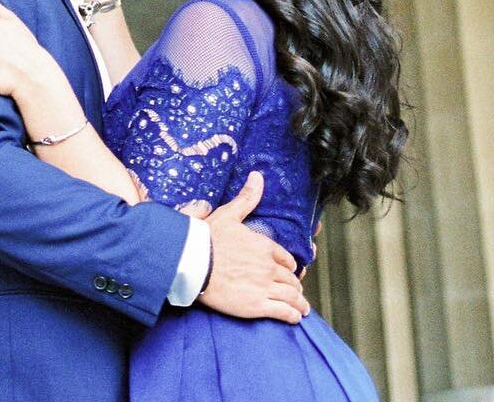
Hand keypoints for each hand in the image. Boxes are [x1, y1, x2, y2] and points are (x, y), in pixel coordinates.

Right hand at [197, 172, 309, 324]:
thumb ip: (246, 198)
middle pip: (291, 278)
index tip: (290, 271)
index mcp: (264, 246)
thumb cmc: (207, 238)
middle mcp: (269, 266)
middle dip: (295, 285)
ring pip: (292, 296)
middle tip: (296, 291)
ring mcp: (264, 287)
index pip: (286, 259)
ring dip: (299, 302)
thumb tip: (257, 176)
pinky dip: (292, 315)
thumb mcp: (228, 214)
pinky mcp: (257, 306)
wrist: (192, 263)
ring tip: (301, 309)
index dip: (290, 266)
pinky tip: (294, 317)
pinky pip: (283, 312)